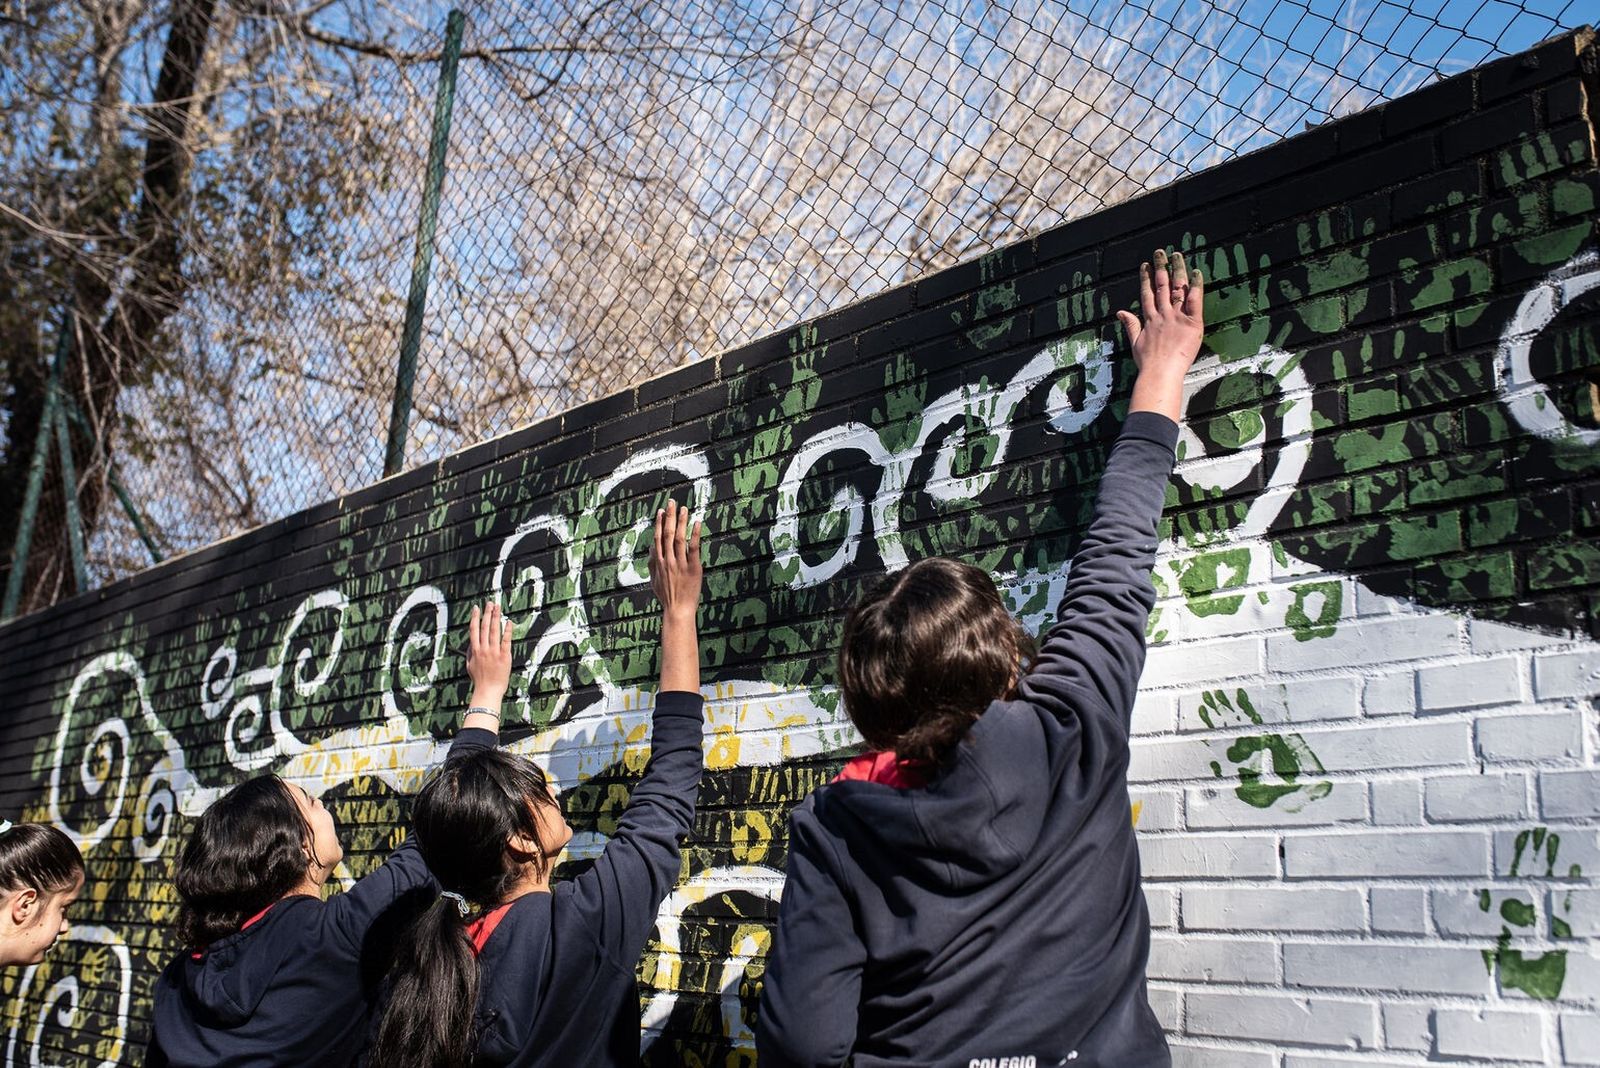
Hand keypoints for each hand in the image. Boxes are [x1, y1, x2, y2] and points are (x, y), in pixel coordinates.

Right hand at [465, 602, 512, 709]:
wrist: (488, 690)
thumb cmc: (480, 680)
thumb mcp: (470, 666)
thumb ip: (470, 654)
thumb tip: (471, 645)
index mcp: (475, 650)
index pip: (474, 630)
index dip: (475, 618)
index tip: (476, 608)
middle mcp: (483, 649)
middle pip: (485, 627)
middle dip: (487, 614)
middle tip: (490, 603)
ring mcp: (494, 652)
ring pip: (494, 631)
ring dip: (496, 618)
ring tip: (498, 607)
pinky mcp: (504, 656)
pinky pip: (506, 640)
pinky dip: (507, 630)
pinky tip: (509, 622)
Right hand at [649, 498, 702, 621]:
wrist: (678, 610)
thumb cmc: (666, 596)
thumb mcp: (654, 581)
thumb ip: (651, 564)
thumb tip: (651, 549)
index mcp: (658, 562)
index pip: (658, 538)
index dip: (659, 523)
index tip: (661, 511)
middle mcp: (668, 560)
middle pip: (668, 534)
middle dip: (670, 516)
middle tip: (672, 502)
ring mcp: (680, 564)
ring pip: (680, 538)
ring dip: (681, 522)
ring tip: (684, 509)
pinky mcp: (693, 568)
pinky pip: (694, 548)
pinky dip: (695, 534)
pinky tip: (696, 523)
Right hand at [1117, 248, 1203, 419]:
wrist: (1160, 373)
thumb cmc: (1148, 364)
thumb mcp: (1135, 343)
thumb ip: (1130, 325)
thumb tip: (1120, 311)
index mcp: (1150, 320)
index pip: (1148, 294)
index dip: (1147, 278)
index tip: (1146, 266)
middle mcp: (1163, 314)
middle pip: (1162, 286)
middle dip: (1160, 267)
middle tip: (1160, 252)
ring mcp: (1177, 317)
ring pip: (1177, 288)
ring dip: (1177, 270)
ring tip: (1176, 255)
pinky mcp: (1192, 323)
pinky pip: (1195, 301)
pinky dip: (1196, 286)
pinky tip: (1196, 272)